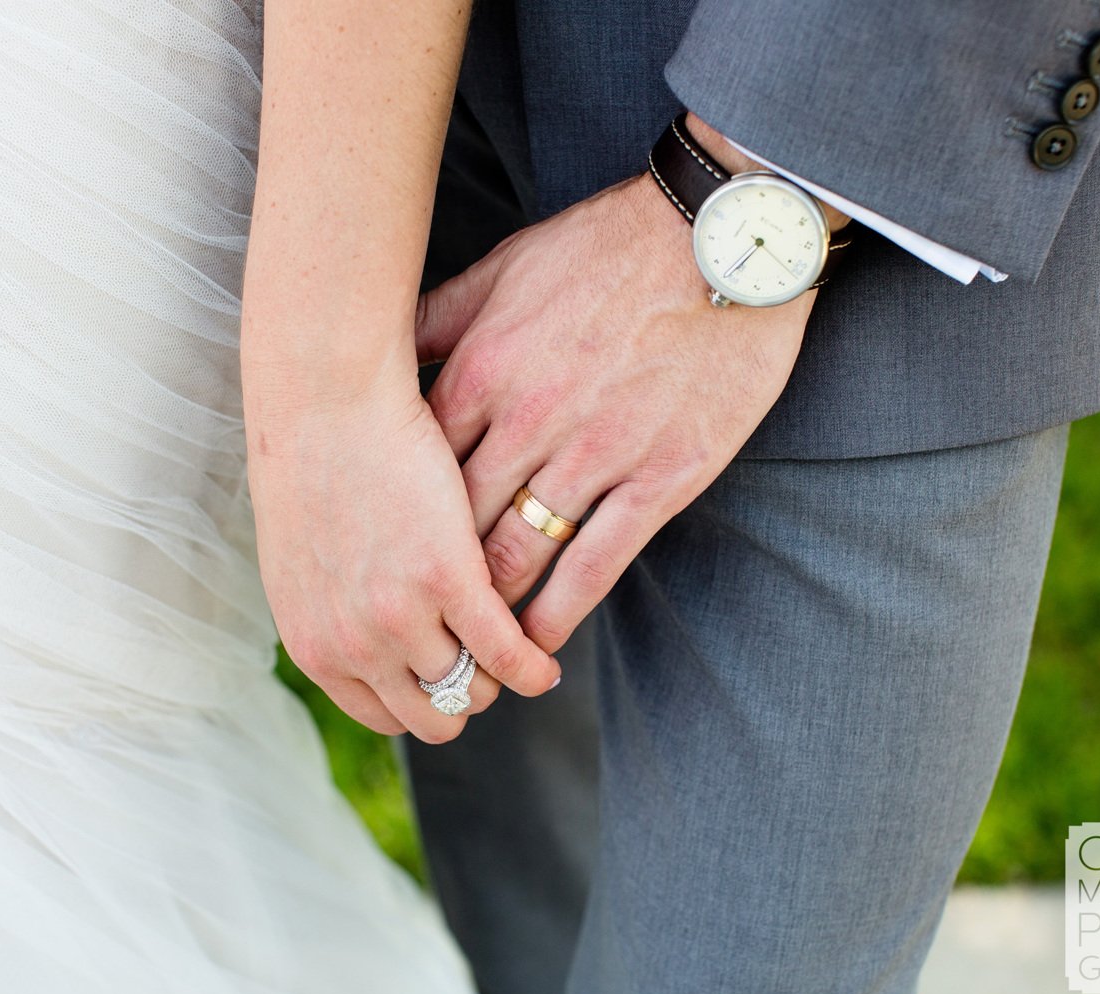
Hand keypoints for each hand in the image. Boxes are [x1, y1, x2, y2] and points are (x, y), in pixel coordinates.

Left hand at [243, 362, 560, 742]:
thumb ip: (332, 607)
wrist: (323, 397)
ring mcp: (401, 617)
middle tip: (488, 667)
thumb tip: (361, 631)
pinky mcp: (452, 579)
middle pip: (429, 714)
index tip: (447, 680)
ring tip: (522, 654)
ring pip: (471, 687)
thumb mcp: (303, 558)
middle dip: (462, 698)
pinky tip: (546, 661)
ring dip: (499, 679)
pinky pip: (507, 652)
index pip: (380, 713)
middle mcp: (353, 645)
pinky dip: (532, 666)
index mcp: (314, 644)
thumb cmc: (312, 459)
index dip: (420, 703)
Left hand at [414, 172, 814, 653]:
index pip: (414, 471)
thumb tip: (380, 350)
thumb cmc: (607, 247)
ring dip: (486, 611)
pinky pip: (595, 564)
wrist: (721, 238)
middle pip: (455, 526)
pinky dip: (557, 611)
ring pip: (517, 555)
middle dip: (428, 582)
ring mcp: (594, 454)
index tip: (379, 559)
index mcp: (481, 371)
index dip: (392, 524)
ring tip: (466, 648)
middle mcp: (527, 421)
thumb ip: (438, 318)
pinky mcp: (659, 479)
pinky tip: (536, 642)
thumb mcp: (505, 267)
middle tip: (408, 623)